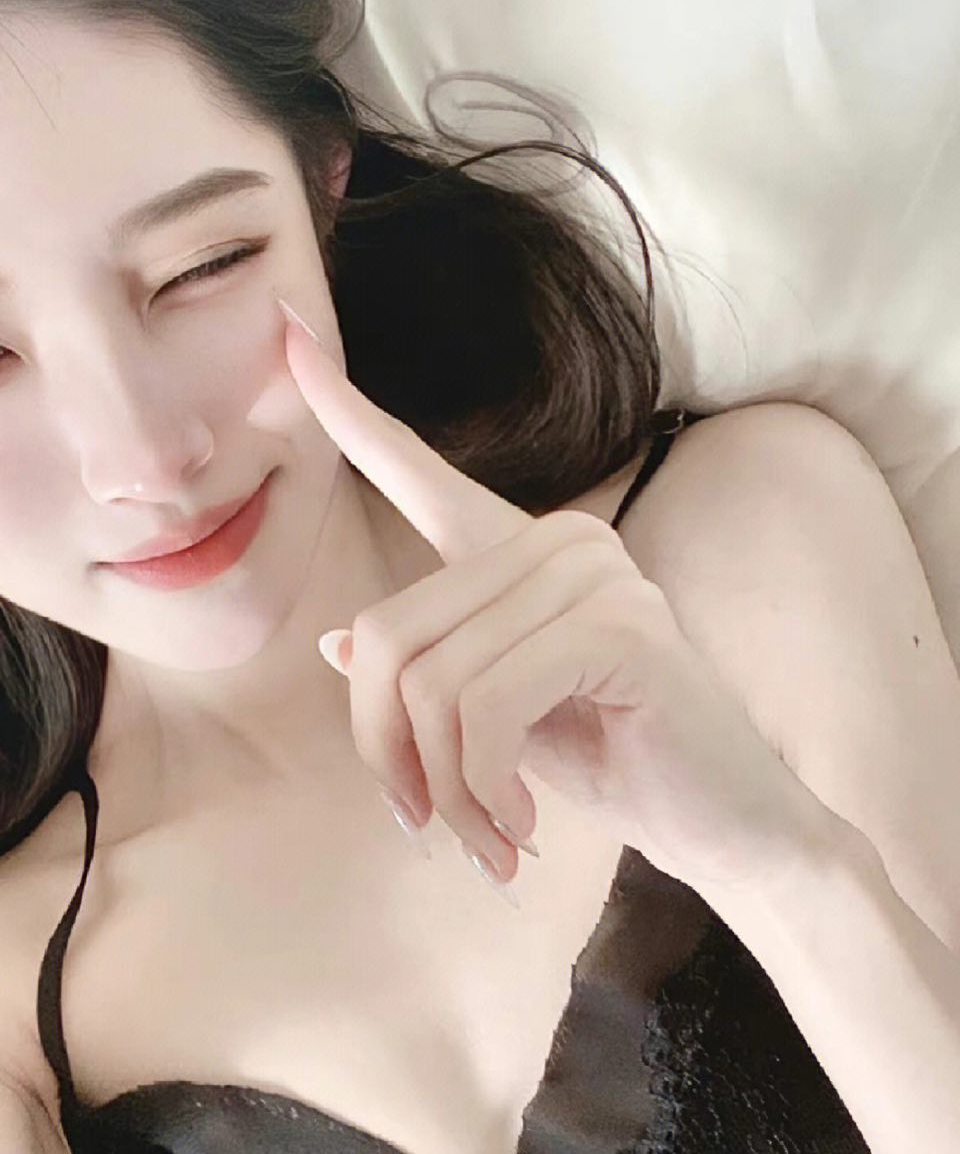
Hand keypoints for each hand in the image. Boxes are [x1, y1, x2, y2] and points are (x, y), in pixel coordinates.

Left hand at [278, 297, 820, 896]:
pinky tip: (521, 829)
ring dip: (444, 791)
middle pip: (387, 634)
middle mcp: (557, 539)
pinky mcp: (620, 626)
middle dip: (391, 755)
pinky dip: (482, 789)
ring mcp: (593, 572)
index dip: (346, 413)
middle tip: (429, 828)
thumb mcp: (498, 723)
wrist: (729, 828)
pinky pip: (483, 707)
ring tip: (489, 839)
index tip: (288, 334)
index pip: (418, 471)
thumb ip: (433, 672)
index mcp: (522, 550)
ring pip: (430, 683)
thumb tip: (337, 646)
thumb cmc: (616, 763)